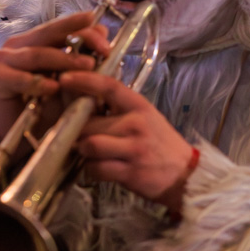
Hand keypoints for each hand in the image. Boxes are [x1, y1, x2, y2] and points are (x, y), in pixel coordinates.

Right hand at [0, 12, 108, 149]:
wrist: (14, 133)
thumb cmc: (42, 105)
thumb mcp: (69, 82)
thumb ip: (83, 59)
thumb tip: (102, 31)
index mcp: (36, 41)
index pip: (60, 27)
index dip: (82, 28)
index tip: (105, 34)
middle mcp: (19, 45)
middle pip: (50, 34)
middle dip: (79, 39)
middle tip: (102, 49)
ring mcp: (6, 59)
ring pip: (38, 54)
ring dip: (63, 60)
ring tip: (87, 66)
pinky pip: (20, 78)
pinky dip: (38, 82)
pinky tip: (54, 87)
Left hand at [60, 70, 195, 214]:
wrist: (184, 173)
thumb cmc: (159, 141)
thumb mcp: (145, 115)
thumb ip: (118, 108)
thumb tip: (84, 100)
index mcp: (138, 105)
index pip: (108, 86)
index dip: (84, 80)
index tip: (65, 77)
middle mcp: (135, 124)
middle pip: (90, 123)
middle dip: (77, 130)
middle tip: (74, 134)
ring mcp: (133, 149)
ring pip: (90, 146)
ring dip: (83, 151)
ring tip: (87, 152)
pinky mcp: (130, 173)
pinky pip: (96, 169)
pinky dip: (91, 170)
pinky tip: (98, 168)